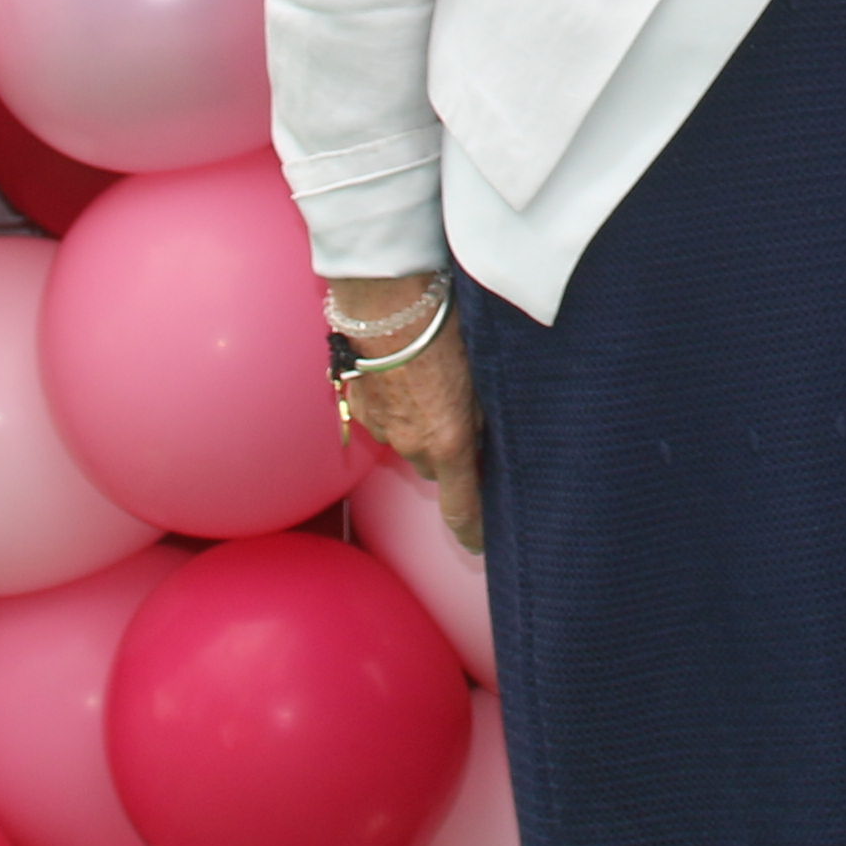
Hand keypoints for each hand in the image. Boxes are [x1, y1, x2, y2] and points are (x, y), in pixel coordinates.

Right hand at [332, 288, 483, 546]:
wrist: (389, 298)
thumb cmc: (447, 327)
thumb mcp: (483, 374)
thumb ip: (484, 416)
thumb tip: (485, 436)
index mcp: (450, 441)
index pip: (462, 508)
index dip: (472, 533)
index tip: (481, 546)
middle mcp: (413, 443)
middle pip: (436, 466)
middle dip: (449, 449)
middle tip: (462, 412)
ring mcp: (383, 426)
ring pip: (409, 441)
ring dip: (421, 425)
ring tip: (433, 384)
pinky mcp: (360, 404)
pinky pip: (385, 419)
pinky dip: (396, 407)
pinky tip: (406, 374)